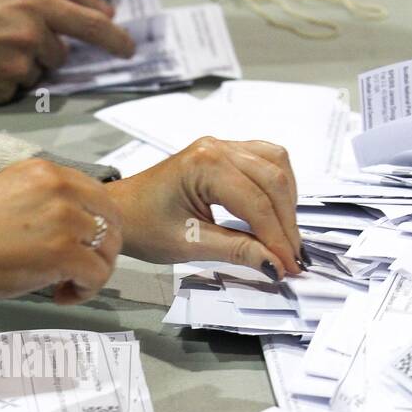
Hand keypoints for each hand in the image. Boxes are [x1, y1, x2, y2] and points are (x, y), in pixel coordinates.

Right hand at [0, 0, 132, 105]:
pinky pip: (13, 95)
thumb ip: (28, 12)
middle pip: (57, 56)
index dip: (112, 38)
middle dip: (38, 55)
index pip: (86, 22)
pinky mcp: (1, 92)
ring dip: (16, 72)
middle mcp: (30, 31)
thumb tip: (55, 36)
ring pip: (35, 77)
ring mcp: (17, 65)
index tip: (129, 48)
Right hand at [0, 159, 121, 303]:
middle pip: (110, 219)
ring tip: (68, 285)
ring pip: (108, 249)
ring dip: (94, 272)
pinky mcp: (64, 253)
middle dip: (102, 248)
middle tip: (83, 268)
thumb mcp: (5, 194)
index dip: (97, 223)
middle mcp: (59, 188)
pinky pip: (96, 275)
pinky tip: (61, 295)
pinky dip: (85, 291)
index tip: (84, 243)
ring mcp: (64, 220)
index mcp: (44, 171)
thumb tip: (68, 223)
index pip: (96, 193)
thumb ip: (41, 199)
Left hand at [110, 138, 303, 278]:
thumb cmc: (143, 226)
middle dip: (287, 223)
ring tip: (286, 237)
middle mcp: (216, 147)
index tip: (290, 266)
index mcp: (204, 165)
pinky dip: (277, 186)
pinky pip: (266, 161)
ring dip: (287, 201)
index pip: (256, 203)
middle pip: (273, 181)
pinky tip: (276, 212)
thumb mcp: (190, 245)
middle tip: (293, 258)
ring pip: (276, 165)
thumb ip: (237, 251)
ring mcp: (221, 145)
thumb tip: (276, 265)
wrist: (119, 211)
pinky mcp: (224, 151)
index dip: (278, 238)